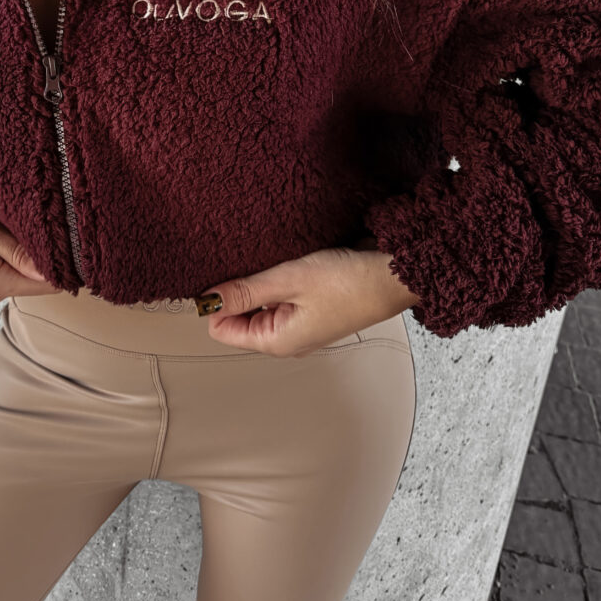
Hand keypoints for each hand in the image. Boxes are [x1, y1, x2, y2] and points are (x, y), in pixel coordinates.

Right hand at [0, 195, 63, 310]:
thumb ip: (18, 249)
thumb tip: (53, 268)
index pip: (47, 285)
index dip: (65, 264)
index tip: (73, 241)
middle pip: (36, 283)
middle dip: (46, 257)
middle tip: (46, 224)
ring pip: (21, 278)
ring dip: (26, 256)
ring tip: (20, 228)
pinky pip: (6, 276)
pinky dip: (12, 259)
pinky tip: (5, 239)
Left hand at [194, 246, 418, 357]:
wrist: (393, 275)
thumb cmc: (349, 282)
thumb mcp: (290, 279)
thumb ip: (246, 291)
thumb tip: (207, 300)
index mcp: (278, 341)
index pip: (222, 329)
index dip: (214, 301)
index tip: (217, 272)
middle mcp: (287, 339)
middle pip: (240, 318)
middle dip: (236, 291)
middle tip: (242, 259)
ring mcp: (301, 324)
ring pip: (260, 305)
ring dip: (258, 284)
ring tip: (266, 259)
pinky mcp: (312, 308)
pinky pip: (281, 297)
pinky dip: (277, 281)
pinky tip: (282, 261)